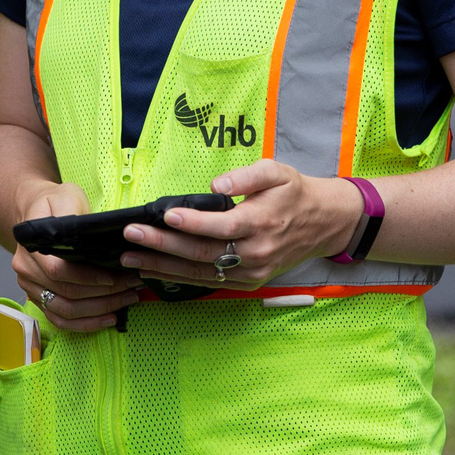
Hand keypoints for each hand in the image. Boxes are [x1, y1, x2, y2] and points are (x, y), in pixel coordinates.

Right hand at [14, 182, 142, 331]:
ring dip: (99, 310)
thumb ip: (72, 215)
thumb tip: (87, 234)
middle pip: (66, 294)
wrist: (36, 211)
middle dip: (103, 294)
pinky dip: (86, 324)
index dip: (88, 278)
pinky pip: (62, 321)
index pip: (59, 271)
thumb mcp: (65, 197)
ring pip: (65, 312)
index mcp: (30, 248)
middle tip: (132, 286)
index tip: (114, 276)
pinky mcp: (40, 299)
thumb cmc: (54, 203)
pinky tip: (109, 318)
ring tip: (127, 300)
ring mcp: (31, 289)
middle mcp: (27, 272)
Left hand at [120, 159, 362, 289]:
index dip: (192, 223)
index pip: (221, 227)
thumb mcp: (276, 172)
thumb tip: (218, 186)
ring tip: (131, 258)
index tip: (165, 215)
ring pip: (200, 272)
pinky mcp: (247, 282)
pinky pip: (207, 281)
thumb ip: (246, 176)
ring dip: (162, 266)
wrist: (324, 223)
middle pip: (202, 252)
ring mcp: (251, 272)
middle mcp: (255, 252)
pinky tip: (153, 270)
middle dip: (163, 245)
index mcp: (261, 222)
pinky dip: (177, 278)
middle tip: (132, 235)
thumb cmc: (294, 193)